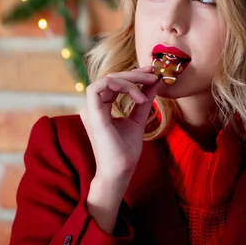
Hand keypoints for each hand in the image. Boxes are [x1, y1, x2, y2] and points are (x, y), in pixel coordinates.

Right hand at [79, 66, 160, 184]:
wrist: (121, 170)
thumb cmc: (127, 150)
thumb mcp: (139, 118)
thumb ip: (144, 100)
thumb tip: (154, 82)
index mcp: (101, 107)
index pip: (114, 82)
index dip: (133, 74)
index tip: (152, 74)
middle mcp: (93, 106)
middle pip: (111, 77)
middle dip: (134, 74)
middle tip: (152, 76)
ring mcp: (91, 109)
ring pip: (106, 79)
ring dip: (129, 79)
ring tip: (147, 88)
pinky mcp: (93, 113)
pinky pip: (100, 87)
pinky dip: (121, 86)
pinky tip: (138, 96)